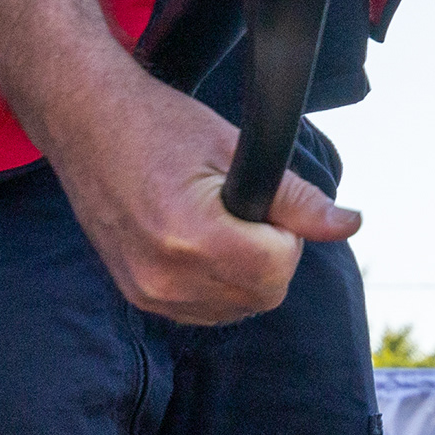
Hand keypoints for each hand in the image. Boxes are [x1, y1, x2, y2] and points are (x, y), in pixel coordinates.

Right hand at [56, 62, 358, 325]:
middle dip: (270, 255)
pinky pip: (202, 310)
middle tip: (246, 209)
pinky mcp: (137, 295)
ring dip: (245, 273)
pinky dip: (217, 283)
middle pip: (261, 295)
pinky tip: (201, 241)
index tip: (266, 203)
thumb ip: (295, 197)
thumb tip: (347, 223)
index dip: (285, 233)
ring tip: (219, 221)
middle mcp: (166, 277)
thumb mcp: (234, 148)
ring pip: (236, 309)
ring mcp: (147, 292)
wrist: (86, 124)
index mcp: (192, 236)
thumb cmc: (156, 125)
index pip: (278, 268)